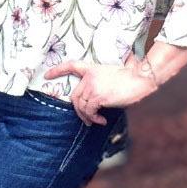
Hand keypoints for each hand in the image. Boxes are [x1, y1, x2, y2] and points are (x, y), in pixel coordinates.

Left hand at [42, 59, 159, 124]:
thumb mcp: (113, 73)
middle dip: (79, 109)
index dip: (57, 70)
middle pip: (75, 96)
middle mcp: (89, 77)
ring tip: (94, 121)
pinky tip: (101, 120)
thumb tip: (102, 94)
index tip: (47, 75)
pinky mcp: (98, 96)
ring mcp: (92, 86)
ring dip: (86, 116)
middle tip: (86, 118)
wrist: (140, 78)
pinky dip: (93, 118)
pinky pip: (89, 111)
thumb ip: (103, 80)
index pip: (70, 66)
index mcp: (92, 68)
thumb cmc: (131, 76)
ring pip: (81, 105)